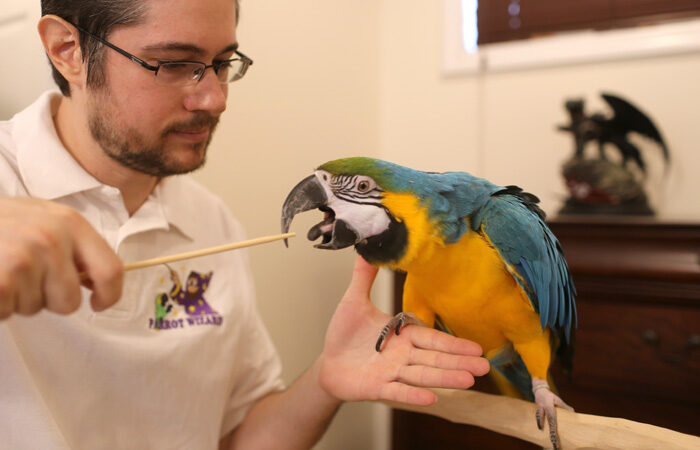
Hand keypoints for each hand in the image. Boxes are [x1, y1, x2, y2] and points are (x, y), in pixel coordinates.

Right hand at [0, 197, 122, 318]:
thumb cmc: (0, 222)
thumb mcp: (42, 218)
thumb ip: (73, 246)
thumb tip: (97, 281)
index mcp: (71, 223)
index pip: (110, 270)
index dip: (109, 295)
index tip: (98, 304)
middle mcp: (52, 239)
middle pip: (69, 302)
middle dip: (48, 301)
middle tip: (24, 280)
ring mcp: (23, 258)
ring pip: (34, 308)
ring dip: (17, 299)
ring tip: (1, 271)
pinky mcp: (1, 279)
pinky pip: (7, 311)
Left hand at [318, 256, 489, 405]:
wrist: (327, 363)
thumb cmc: (345, 334)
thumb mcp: (354, 301)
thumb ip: (364, 277)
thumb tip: (367, 249)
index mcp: (403, 334)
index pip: (432, 338)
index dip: (454, 343)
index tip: (477, 347)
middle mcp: (403, 355)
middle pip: (434, 358)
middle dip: (459, 361)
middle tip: (485, 367)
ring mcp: (392, 373)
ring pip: (422, 375)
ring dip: (445, 378)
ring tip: (468, 381)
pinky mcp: (378, 388)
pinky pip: (398, 391)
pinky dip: (414, 395)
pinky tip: (432, 398)